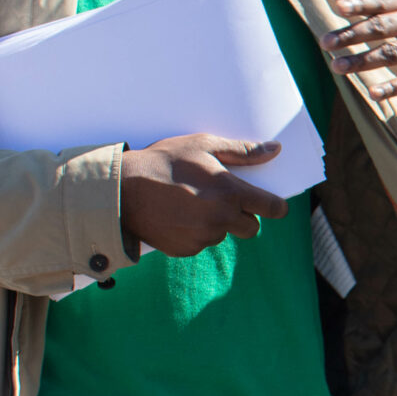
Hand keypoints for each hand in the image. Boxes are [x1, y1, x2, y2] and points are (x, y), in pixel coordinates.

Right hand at [118, 135, 288, 257]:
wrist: (120, 190)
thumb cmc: (164, 162)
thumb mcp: (203, 146)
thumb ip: (242, 151)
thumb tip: (274, 149)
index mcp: (230, 193)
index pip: (271, 208)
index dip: (276, 206)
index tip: (274, 205)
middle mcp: (220, 219)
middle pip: (251, 228)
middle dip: (243, 216)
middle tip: (221, 200)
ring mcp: (202, 238)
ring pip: (222, 234)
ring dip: (215, 223)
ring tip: (190, 203)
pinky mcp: (185, 250)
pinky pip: (200, 244)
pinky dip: (194, 233)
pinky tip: (177, 216)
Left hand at [321, 0, 396, 99]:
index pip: (383, 1)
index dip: (361, 3)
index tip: (339, 7)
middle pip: (384, 27)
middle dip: (354, 34)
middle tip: (325, 43)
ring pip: (394, 53)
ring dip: (364, 61)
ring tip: (338, 66)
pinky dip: (394, 86)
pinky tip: (374, 94)